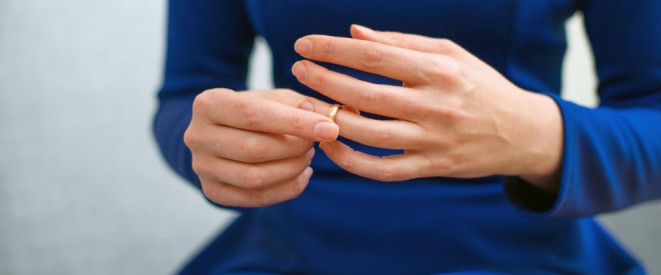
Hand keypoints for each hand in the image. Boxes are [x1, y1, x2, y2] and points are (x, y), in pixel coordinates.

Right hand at [184, 88, 338, 206]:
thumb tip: (331, 117)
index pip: (254, 115)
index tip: (330, 128)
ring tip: (307, 156)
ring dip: (292, 168)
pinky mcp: (212, 191)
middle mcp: (196, 136)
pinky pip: (256, 198)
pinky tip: (302, 175)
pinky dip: (288, 189)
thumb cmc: (254, 111)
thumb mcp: (274, 98)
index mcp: (208, 103)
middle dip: (294, 148)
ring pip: (255, 177)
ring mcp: (201, 167)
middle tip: (315, 143)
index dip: (295, 123)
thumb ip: (302, 104)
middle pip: (254, 149)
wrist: (221, 134)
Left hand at [292, 25, 562, 192]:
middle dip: (324, 81)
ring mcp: (434, 140)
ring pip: (369, 135)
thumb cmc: (480, 85)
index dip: (334, 49)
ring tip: (307, 106)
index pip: (375, 56)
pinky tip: (330, 145)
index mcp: (440, 69)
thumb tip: (355, 33)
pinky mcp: (431, 168)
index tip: (305, 45)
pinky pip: (383, 170)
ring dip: (331, 120)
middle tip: (298, 70)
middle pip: (365, 94)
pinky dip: (351, 161)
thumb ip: (402, 43)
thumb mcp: (451, 53)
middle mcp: (436, 105)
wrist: (521, 132)